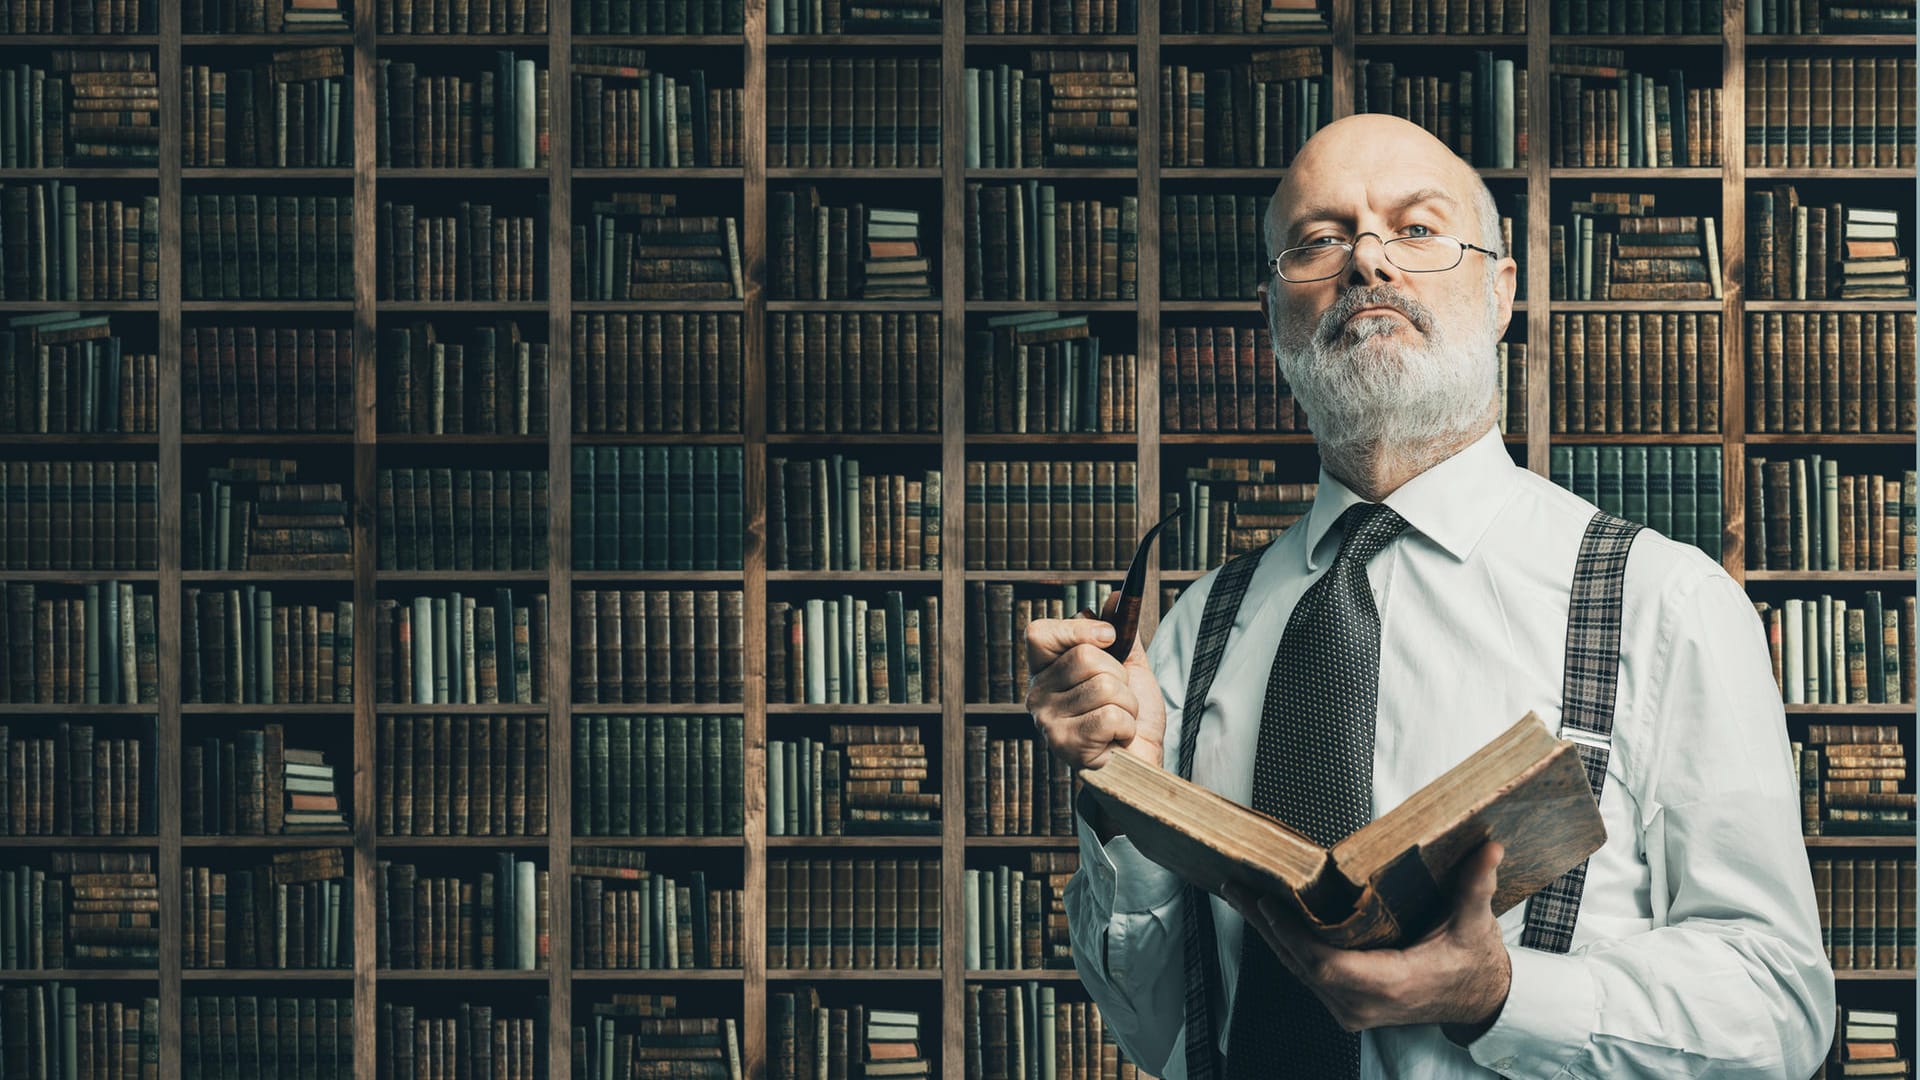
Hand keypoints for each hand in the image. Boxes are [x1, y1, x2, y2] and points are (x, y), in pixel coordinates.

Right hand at [1024, 617, 1166, 771]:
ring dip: (1128, 703)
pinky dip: (1127, 725)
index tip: (1109, 637)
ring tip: (1120, 720)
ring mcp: (1047, 722)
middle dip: (1120, 676)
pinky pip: (1110, 715)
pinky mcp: (1066, 746)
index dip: (1077, 628)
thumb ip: (1119, 632)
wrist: (1141, 763)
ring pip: (1104, 687)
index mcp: (1045, 671)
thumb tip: (1113, 597)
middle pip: (1085, 657)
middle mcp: (1037, 695)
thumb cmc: (1130, 717)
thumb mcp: (1127, 666)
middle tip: (1119, 697)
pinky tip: (1118, 738)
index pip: (1040, 633)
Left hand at [1223, 840, 1512, 1043]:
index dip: (1293, 936)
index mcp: (1392, 984)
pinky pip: (1306, 973)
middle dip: (1265, 924)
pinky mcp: (1346, 1003)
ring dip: (1268, 932)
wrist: (1478, 1000)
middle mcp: (1363, 1004)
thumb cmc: (1474, 961)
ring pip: (1297, 969)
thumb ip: (1475, 886)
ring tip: (1238, 893)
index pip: (1326, 965)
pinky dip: (1283, 942)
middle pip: (1300, 964)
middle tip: (1235, 885)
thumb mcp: (1475, 924)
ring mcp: (1351, 1008)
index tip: (1267, 904)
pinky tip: (1264, 916)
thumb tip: (1489, 847)